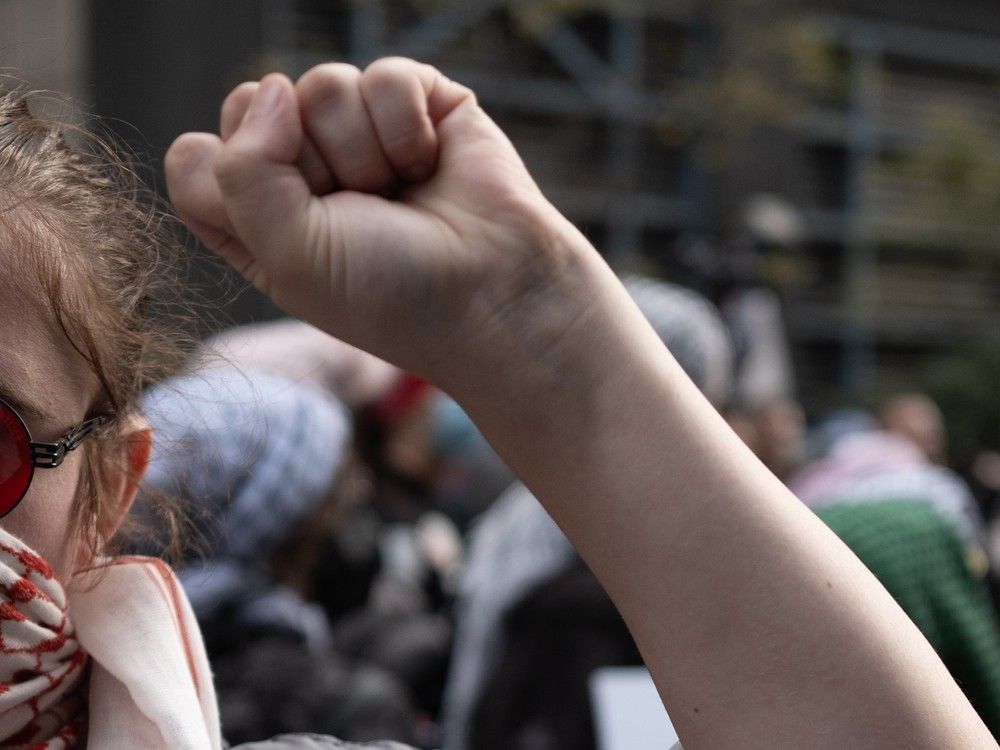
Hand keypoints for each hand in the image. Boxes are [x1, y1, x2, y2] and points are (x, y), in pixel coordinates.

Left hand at [165, 58, 594, 388]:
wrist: (494, 293)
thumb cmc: (392, 294)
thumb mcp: (288, 255)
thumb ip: (243, 170)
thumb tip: (277, 84)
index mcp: (259, 217)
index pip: (196, 157)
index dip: (229, 178)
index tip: (286, 225)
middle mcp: (304, 171)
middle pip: (251, 104)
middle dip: (304, 163)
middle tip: (354, 212)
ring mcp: (361, 134)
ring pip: (321, 84)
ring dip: (363, 152)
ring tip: (400, 195)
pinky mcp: (417, 105)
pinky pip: (384, 76)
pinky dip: (408, 127)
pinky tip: (432, 165)